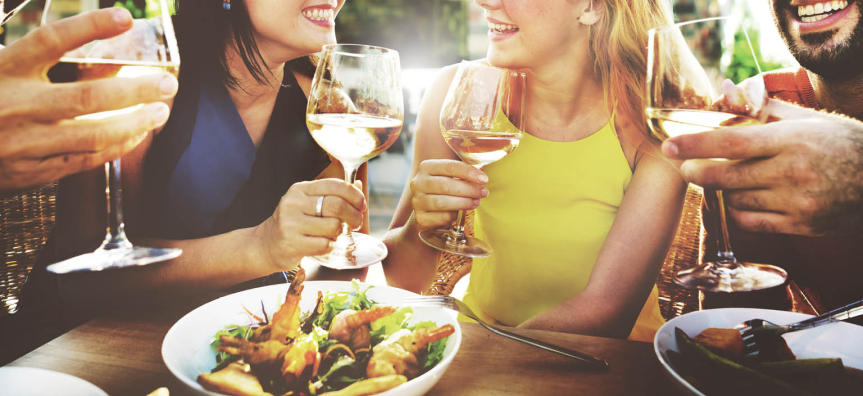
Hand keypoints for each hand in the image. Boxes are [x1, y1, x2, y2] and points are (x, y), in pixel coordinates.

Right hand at [0, 8, 178, 191]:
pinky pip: (85, 160)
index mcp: (1, 70)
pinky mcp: (31, 172)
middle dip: (135, 90)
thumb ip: (41, 61)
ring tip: (160, 112)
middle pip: (87, 97)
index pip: (50, 41)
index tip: (124, 17)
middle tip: (167, 84)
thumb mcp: (0, 70)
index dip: (88, 27)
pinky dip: (116, 147)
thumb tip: (106, 52)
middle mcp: (14, 106)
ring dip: (135, 123)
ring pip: (93, 134)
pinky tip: (136, 136)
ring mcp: (23, 143)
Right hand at [258, 179, 366, 268]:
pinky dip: (330, 245)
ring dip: (339, 232)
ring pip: (333, 226)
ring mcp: (291, 224)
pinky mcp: (292, 244)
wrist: (265, 245)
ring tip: (333, 234)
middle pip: (336, 205)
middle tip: (356, 222)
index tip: (362, 205)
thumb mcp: (308, 203)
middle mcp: (294, 203)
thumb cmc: (293, 223)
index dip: (354, 194)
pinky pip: (325, 244)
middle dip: (353, 215)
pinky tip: (323, 244)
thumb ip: (332, 195)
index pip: (334, 185)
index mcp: (300, 190)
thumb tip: (359, 186)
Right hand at [410, 159, 488, 230]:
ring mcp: (417, 201)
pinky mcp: (420, 218)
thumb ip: (463, 174)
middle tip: (483, 192)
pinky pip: (442, 217)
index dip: (468, 172)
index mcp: (426, 167)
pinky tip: (462, 213)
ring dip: (464, 203)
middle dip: (469, 189)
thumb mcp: (450, 177)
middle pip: (446, 185)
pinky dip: (455, 215)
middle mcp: (418, 183)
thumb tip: (481, 175)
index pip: (449, 167)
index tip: (484, 179)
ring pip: (443, 202)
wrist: (426, 210)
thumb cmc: (442, 189)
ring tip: (476, 202)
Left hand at [662, 99, 862, 235]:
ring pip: (735, 200)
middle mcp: (792, 172)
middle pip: (725, 177)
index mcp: (792, 140)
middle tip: (685, 166)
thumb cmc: (843, 144)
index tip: (668, 145)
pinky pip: (751, 222)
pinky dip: (739, 210)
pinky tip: (742, 199)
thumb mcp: (808, 120)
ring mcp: (796, 203)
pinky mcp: (801, 226)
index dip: (694, 144)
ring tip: (728, 179)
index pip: (731, 143)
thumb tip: (724, 92)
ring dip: (723, 190)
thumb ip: (762, 109)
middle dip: (697, 171)